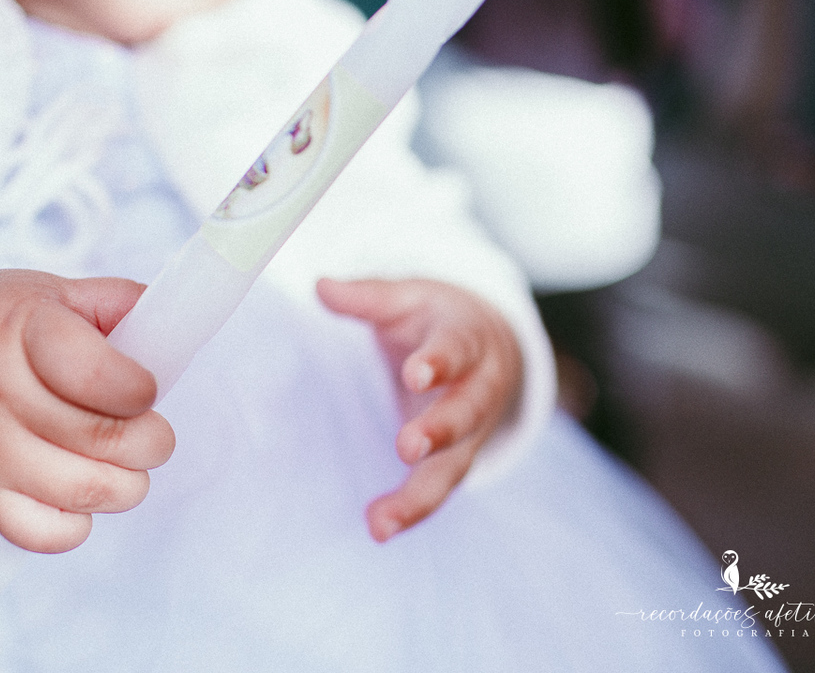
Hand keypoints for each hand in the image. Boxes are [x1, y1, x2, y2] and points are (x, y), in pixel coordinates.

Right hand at [0, 270, 174, 553]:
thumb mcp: (50, 291)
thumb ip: (117, 302)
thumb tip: (174, 320)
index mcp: (21, 331)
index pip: (99, 378)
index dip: (142, 389)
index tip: (145, 387)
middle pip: (106, 440)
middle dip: (152, 440)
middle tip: (150, 429)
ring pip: (88, 491)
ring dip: (129, 482)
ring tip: (124, 460)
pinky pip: (45, 533)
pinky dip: (78, 521)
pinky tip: (80, 490)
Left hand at [317, 277, 521, 542]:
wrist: (494, 343)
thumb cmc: (436, 319)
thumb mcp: (408, 298)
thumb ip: (368, 297)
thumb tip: (320, 285)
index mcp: (466, 339)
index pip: (456, 348)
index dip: (438, 361)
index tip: (415, 373)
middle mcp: (478, 388)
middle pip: (466, 411)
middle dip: (440, 429)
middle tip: (408, 446)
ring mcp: (473, 430)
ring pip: (455, 464)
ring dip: (421, 495)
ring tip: (382, 520)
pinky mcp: (458, 458)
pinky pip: (439, 488)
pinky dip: (412, 510)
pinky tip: (378, 528)